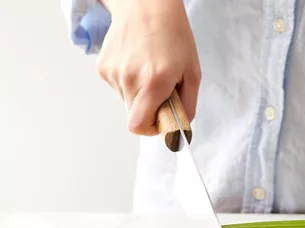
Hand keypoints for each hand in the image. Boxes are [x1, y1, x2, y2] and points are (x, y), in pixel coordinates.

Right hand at [97, 0, 200, 134]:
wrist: (146, 6)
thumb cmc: (174, 36)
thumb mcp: (192, 72)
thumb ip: (188, 104)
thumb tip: (181, 128)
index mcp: (154, 82)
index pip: (139, 125)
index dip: (151, 129)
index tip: (161, 121)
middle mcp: (130, 79)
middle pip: (134, 116)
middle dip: (149, 110)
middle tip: (162, 91)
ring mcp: (113, 73)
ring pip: (126, 102)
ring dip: (139, 95)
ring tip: (149, 71)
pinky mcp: (103, 67)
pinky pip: (118, 88)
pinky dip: (129, 83)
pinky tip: (137, 63)